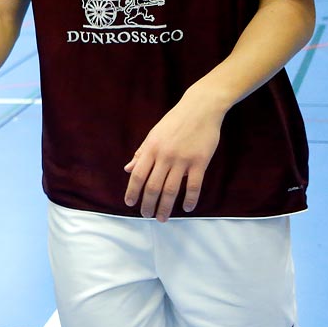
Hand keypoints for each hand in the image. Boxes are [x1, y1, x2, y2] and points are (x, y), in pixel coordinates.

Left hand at [123, 93, 223, 220]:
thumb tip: (128, 169)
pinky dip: (190, 199)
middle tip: (147, 216)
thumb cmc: (175, 121)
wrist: (200, 108)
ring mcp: (183, 160)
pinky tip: (187, 208)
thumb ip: (141, 153)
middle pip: (152, 187)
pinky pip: (194, 185)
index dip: (132, 192)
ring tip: (162, 218)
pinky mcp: (200, 162)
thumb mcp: (153, 135)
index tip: (130, 204)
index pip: (137, 175)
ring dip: (165, 207)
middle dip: (148, 204)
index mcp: (151, 149)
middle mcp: (164, 156)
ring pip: (171, 190)